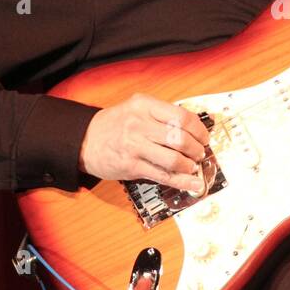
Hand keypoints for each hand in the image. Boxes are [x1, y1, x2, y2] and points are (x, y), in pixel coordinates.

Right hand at [77, 93, 210, 193]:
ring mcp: (134, 146)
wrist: (85, 140)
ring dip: (189, 166)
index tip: (204, 137)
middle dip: (196, 149)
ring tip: (191, 166)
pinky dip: (182, 182)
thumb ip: (162, 115)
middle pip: (181, 139)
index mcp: (144, 105)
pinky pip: (163, 176)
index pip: (182, 117)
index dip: (199, 130)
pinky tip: (193, 183)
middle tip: (199, 153)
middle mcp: (139, 124)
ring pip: (173, 159)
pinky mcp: (131, 167)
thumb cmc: (115, 124)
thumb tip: (195, 130)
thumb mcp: (137, 109)